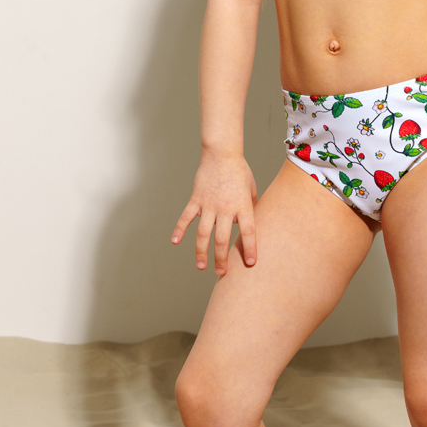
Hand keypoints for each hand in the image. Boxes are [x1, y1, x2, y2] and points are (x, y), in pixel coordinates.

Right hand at [172, 150, 258, 275]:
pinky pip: (186, 217)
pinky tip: (174, 242)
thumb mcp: (251, 190)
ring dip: (201, 252)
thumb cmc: (240, 172)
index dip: (249, 249)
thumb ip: (250, 208)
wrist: (222, 153)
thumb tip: (248, 224)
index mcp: (243, 206)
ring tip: (202, 266)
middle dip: (222, 258)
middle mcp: (225, 208)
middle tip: (222, 272)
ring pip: (203, 234)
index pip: (248, 232)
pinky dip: (179, 229)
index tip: (250, 263)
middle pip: (222, 239)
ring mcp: (209, 205)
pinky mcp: (196, 200)